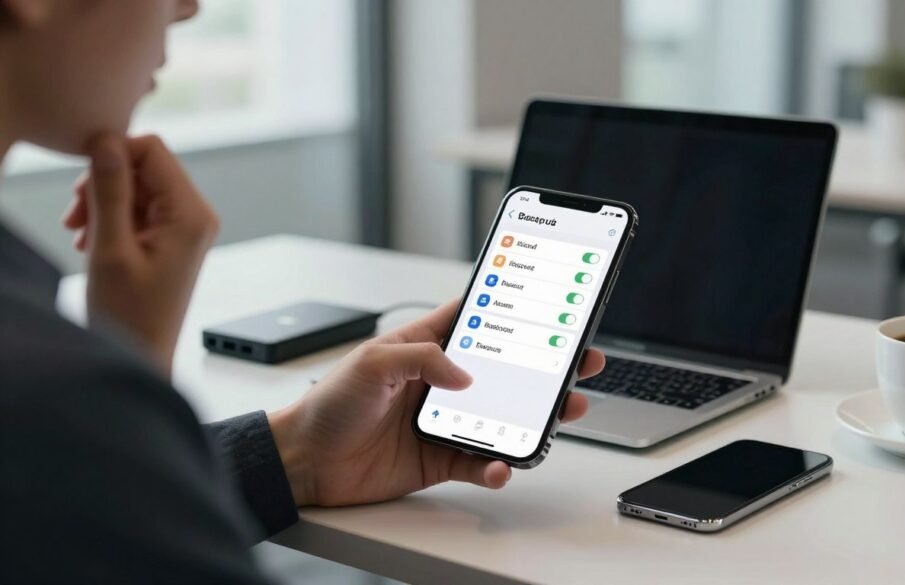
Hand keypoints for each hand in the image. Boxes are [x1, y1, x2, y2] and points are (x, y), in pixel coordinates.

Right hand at [62, 134, 218, 374]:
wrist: (141, 357)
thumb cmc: (129, 315)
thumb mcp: (110, 249)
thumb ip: (108, 193)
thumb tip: (106, 142)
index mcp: (192, 214)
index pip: (152, 150)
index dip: (111, 157)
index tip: (82, 192)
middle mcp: (196, 215)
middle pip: (144, 165)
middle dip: (104, 184)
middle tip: (75, 220)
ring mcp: (185, 227)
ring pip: (136, 185)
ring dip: (102, 202)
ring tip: (82, 236)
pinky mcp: (171, 238)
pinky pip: (138, 208)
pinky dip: (110, 218)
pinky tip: (92, 244)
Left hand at [268, 299, 603, 506]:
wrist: (306, 461)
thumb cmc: (329, 404)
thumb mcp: (371, 363)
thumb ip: (422, 358)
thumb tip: (465, 376)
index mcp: (425, 347)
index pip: (476, 320)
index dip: (511, 310)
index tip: (548, 305)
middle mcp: (440, 383)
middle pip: (506, 371)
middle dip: (545, 367)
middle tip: (579, 363)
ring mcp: (445, 421)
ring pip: (504, 417)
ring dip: (536, 417)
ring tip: (562, 414)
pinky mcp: (440, 458)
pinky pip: (480, 461)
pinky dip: (496, 466)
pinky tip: (502, 464)